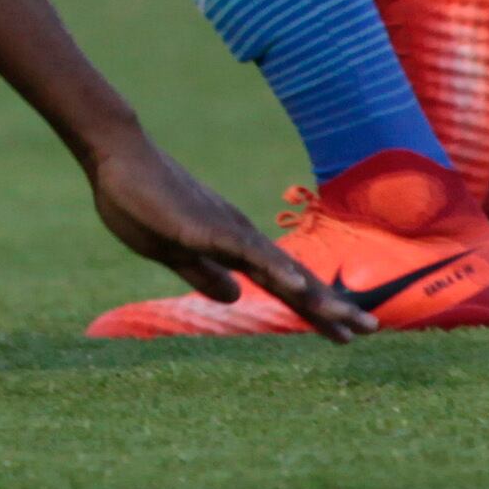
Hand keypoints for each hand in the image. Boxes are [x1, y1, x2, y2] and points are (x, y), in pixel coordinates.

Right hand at [84, 139, 371, 343]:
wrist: (116, 156)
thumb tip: (235, 297)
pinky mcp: (207, 227)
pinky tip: (299, 287)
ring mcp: (226, 230)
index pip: (280, 283)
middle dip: (331, 307)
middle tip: (372, 330)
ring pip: (281, 268)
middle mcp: (239, 236)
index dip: (313, 307)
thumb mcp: (171, 250)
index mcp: (230, 244)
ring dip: (317, 295)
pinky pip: (248, 253)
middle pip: (293, 278)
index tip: (346, 332)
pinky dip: (277, 270)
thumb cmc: (137, 200)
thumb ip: (203, 273)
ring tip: (349, 320)